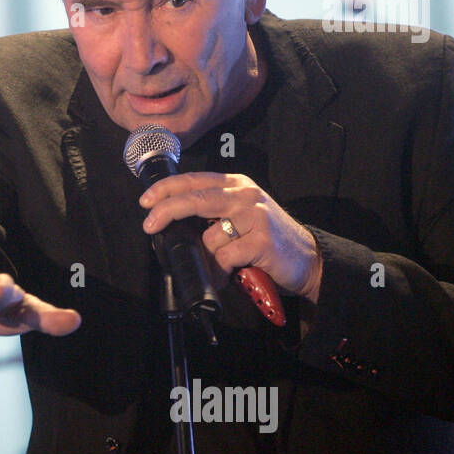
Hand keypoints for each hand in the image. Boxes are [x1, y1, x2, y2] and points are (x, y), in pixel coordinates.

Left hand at [139, 172, 322, 301]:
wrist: (308, 259)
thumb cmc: (267, 240)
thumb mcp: (241, 215)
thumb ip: (213, 211)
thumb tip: (172, 222)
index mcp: (237, 184)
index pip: (194, 179)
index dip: (166, 189)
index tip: (146, 201)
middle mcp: (245, 195)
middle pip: (196, 198)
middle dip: (167, 211)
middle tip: (149, 225)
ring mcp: (256, 216)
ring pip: (209, 236)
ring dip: (206, 257)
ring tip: (218, 265)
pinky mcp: (262, 240)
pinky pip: (224, 257)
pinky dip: (219, 271)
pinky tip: (227, 275)